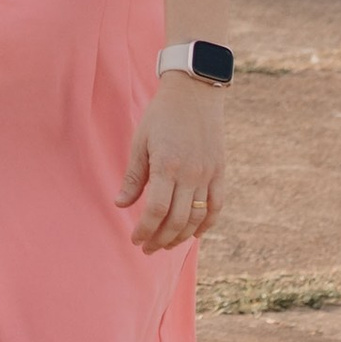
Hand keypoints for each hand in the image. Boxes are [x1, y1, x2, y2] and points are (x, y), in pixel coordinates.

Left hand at [118, 77, 226, 249]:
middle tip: (147, 248)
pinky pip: (217, 206)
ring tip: (166, 244)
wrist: (194, 93)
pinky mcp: (220, 172)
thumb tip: (120, 204)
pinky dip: (207, 224)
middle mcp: (191, 174)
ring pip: (197, 218)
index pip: (157, 210)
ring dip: (181, 237)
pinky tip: (194, 234)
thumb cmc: (161, 115)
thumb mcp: (140, 142)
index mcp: (167, 166)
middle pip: (177, 220)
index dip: (145, 229)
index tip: (135, 239)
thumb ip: (134, 177)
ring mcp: (208, 174)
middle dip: (160, 239)